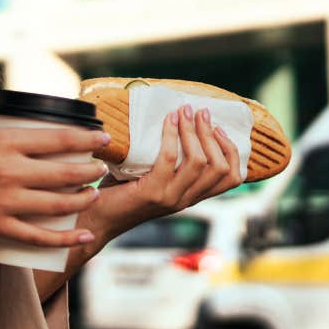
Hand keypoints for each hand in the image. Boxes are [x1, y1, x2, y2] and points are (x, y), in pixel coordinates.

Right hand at [0, 127, 111, 248]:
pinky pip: (37, 236)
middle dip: (90, 170)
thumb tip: (12, 140)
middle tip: (101, 168)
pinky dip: (63, 238)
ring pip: (57, 204)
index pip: (56, 139)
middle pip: (64, 172)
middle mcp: (7, 171)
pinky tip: (81, 236)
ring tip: (94, 194)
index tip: (102, 138)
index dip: (85, 139)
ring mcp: (3, 202)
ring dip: (82, 200)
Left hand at [86, 105, 242, 237]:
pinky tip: (168, 120)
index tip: (218, 128)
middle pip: (219, 168)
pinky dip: (171, 135)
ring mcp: (171, 198)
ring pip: (199, 161)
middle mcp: (186, 200)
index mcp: (192, 197)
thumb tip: (178, 120)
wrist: (96, 216)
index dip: (231, 151)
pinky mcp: (152, 192)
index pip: (232, 179)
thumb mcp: (154, 178)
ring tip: (186, 112)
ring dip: (194, 132)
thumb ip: (169, 163)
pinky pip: (170, 158)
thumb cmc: (121, 190)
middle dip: (213, 135)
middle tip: (201, 112)